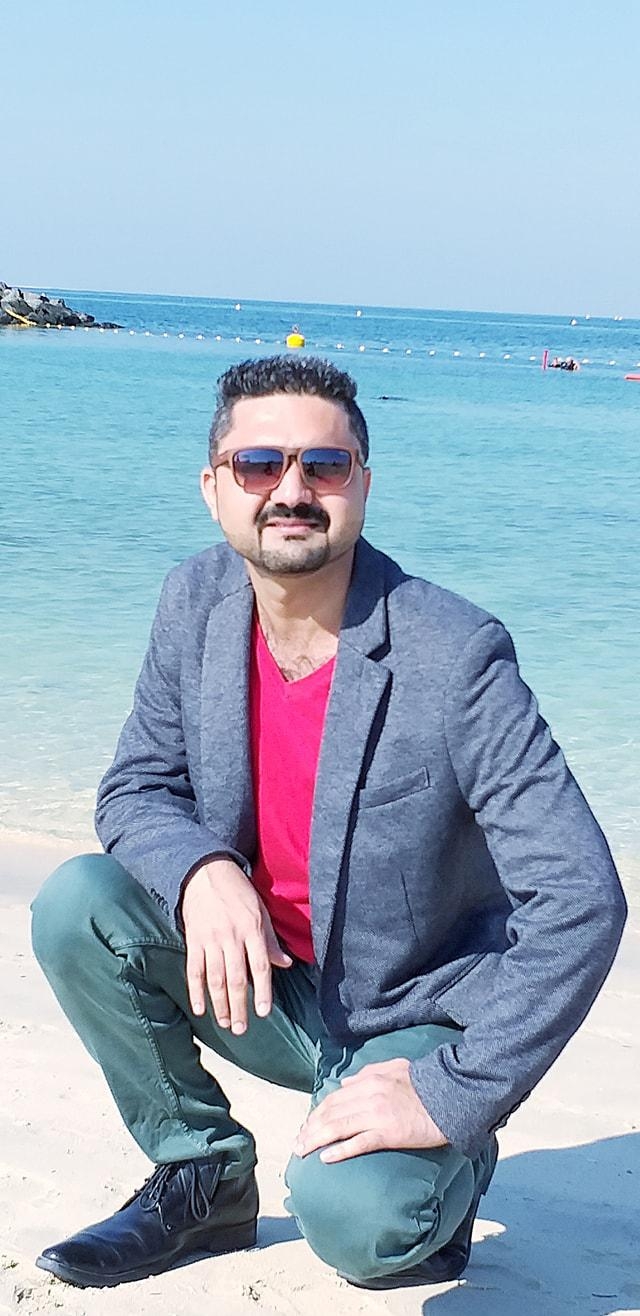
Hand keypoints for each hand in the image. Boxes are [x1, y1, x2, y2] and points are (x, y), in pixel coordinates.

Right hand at [181, 858, 291, 1031]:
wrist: (204, 872)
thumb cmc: (237, 891)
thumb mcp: (260, 911)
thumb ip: (270, 941)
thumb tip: (286, 964)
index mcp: (252, 929)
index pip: (259, 966)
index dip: (262, 991)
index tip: (263, 1012)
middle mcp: (231, 936)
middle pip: (236, 978)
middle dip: (239, 1006)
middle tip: (242, 1029)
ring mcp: (210, 939)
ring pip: (215, 979)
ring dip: (220, 1004)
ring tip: (225, 1024)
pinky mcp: (193, 940)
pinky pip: (194, 970)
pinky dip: (196, 990)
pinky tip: (200, 1008)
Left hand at [292, 1058, 447, 1162]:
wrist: (450, 1097)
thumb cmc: (425, 1084)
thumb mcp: (395, 1067)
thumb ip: (368, 1072)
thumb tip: (346, 1081)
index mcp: (369, 1080)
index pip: (334, 1097)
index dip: (316, 1112)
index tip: (306, 1125)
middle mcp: (369, 1095)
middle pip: (330, 1113)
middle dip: (310, 1128)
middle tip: (297, 1142)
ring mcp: (377, 1115)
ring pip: (338, 1128)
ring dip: (316, 1140)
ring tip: (302, 1151)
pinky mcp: (389, 1133)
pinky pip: (359, 1143)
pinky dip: (340, 1151)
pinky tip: (325, 1158)